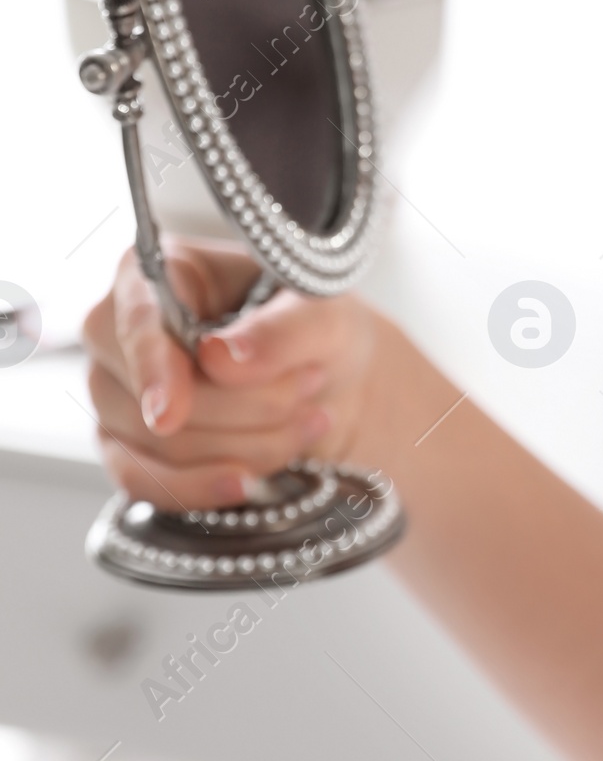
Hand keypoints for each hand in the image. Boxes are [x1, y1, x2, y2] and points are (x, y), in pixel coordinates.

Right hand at [82, 239, 382, 510]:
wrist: (330, 381)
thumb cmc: (314, 330)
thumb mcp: (324, 314)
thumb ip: (280, 329)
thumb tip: (218, 359)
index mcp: (158, 273)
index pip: (135, 319)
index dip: (152, 367)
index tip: (170, 412)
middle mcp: (120, 331)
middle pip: (146, 394)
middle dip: (239, 409)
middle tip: (310, 388)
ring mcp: (116, 393)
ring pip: (156, 444)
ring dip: (242, 447)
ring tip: (307, 421)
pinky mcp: (126, 447)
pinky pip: (138, 482)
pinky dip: (202, 487)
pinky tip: (250, 481)